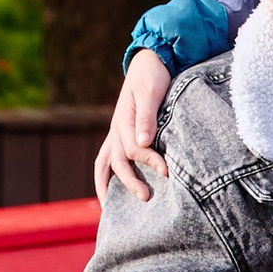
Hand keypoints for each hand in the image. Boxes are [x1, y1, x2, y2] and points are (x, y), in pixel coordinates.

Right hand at [95, 51, 174, 201]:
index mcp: (122, 120)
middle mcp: (116, 130)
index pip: (132, 149)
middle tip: (147, 198)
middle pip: (117, 162)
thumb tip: (142, 143)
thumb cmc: (152, 75)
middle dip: (129, 182)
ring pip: (105, 164)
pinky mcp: (123, 135)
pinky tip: (114, 193)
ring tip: (110, 210)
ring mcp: (116, 133)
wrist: (150, 61)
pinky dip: (108, 178)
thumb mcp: (151, 91)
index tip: (167, 172)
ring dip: (107, 186)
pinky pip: (109, 160)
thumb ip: (146, 116)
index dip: (149, 162)